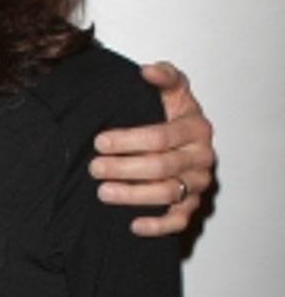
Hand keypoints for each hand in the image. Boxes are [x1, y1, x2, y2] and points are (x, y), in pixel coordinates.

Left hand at [90, 61, 215, 237]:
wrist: (188, 142)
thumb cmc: (174, 117)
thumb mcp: (173, 92)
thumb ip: (164, 77)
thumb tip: (147, 70)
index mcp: (196, 127)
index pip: (161, 136)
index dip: (128, 141)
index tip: (100, 142)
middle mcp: (201, 157)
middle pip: (161, 167)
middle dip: (124, 168)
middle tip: (95, 168)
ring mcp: (198, 183)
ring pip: (167, 194)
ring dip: (132, 196)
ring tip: (103, 192)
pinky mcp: (192, 206)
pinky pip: (178, 221)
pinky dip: (157, 226)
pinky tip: (133, 225)